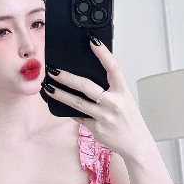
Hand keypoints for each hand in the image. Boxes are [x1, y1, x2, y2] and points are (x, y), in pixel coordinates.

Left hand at [44, 37, 153, 157]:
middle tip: (53, 71)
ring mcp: (103, 117)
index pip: (113, 68)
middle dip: (67, 78)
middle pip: (87, 86)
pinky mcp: (96, 128)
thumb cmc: (129, 119)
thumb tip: (87, 77)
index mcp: (122, 92)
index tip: (92, 40)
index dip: (103, 53)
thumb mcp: (124, 100)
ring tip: (48, 87)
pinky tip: (57, 104)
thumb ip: (109, 90)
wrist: (136, 143)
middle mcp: (113, 103)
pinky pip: (78, 117)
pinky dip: (68, 110)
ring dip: (60, 94)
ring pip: (77, 103)